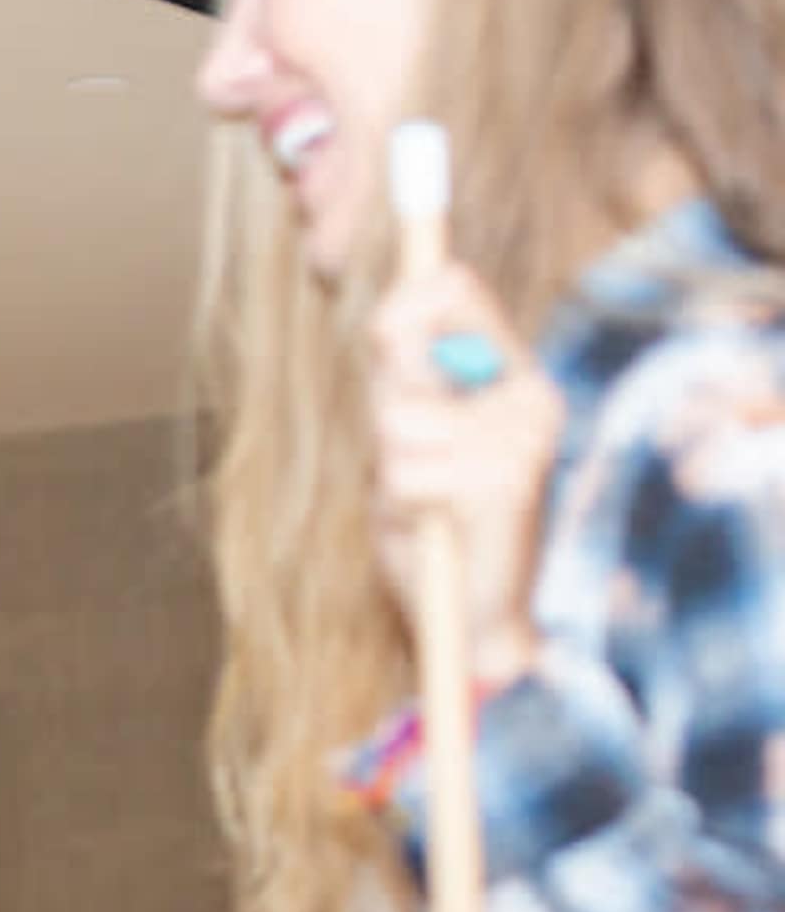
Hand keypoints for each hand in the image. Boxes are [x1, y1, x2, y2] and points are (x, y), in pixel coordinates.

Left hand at [367, 255, 565, 688]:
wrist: (477, 622)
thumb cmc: (438, 530)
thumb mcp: (412, 445)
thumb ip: (405, 383)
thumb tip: (390, 315)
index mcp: (514, 377)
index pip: (452, 289)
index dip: (399, 306)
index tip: (386, 347)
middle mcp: (530, 396)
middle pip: (403, 348)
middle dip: (383, 409)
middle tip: (407, 464)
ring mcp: (521, 436)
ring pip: (394, 419)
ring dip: (389, 470)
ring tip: (424, 504)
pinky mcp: (504, 480)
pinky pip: (403, 473)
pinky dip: (399, 507)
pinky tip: (433, 528)